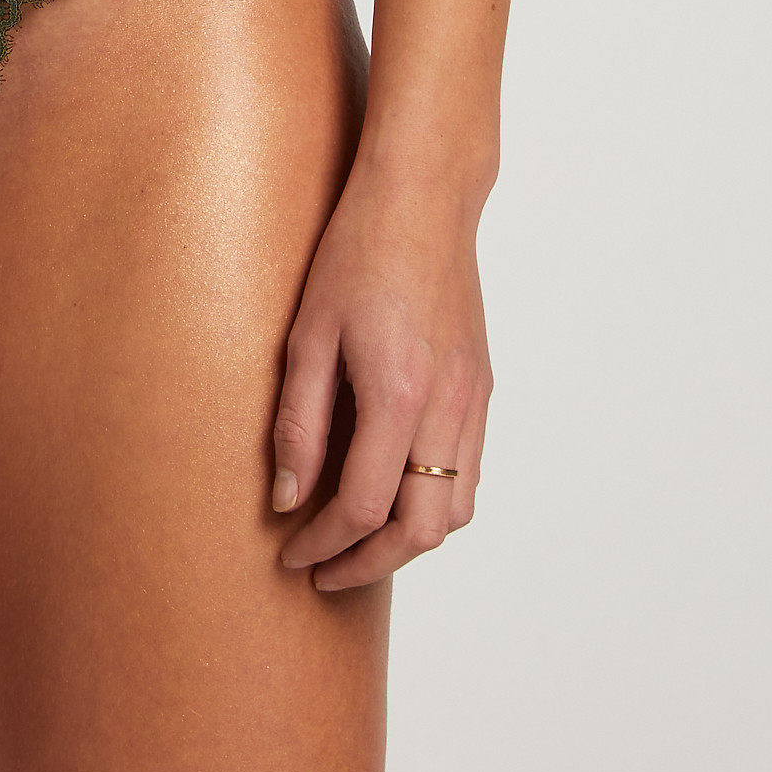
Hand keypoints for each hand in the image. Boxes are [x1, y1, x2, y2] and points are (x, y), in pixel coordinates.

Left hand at [269, 166, 492, 592]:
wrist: (423, 201)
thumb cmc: (356, 254)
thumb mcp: (307, 334)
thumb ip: (298, 422)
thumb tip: (288, 497)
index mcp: (398, 395)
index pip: (363, 508)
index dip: (323, 543)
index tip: (290, 552)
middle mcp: (447, 409)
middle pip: (421, 531)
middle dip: (370, 564)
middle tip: (324, 570)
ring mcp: (474, 402)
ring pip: (456, 512)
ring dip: (408, 542)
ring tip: (357, 542)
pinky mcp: (483, 390)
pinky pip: (469, 475)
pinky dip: (436, 504)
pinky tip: (395, 494)